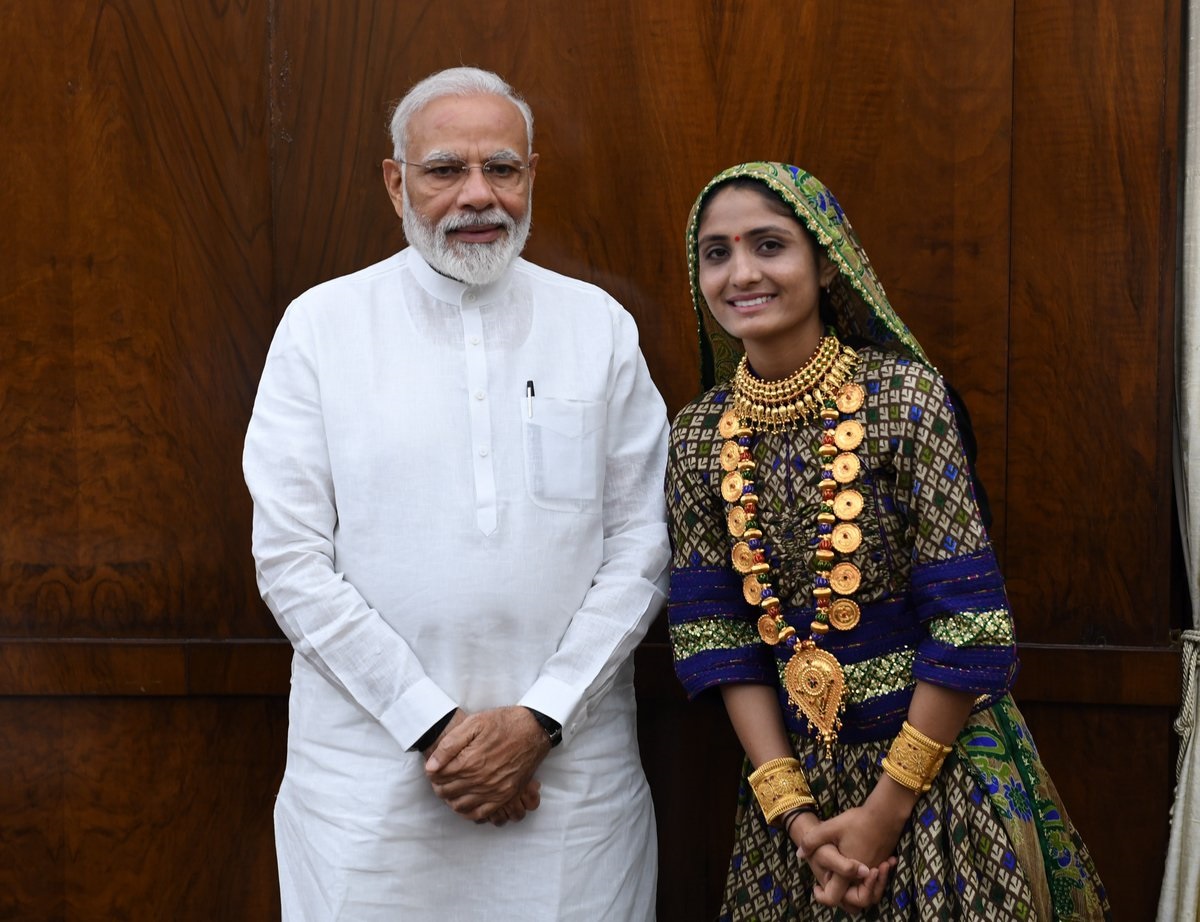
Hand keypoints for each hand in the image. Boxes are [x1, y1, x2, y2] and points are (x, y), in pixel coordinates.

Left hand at [424, 706, 550, 821]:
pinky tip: (464, 802)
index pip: (439, 776)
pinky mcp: (505, 796)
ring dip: (450, 798)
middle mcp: (481, 780)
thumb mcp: (473, 724)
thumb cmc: (502, 724)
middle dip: (438, 785)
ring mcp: (494, 790)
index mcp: (470, 761)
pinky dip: (468, 812)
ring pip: (460, 805)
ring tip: (450, 788)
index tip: (433, 768)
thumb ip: (449, 745)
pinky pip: (480, 813)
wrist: (533, 729)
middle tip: (439, 777)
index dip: (432, 772)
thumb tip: (430, 766)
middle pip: (447, 792)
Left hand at [796, 783, 911, 911]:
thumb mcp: (830, 828)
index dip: (823, 896)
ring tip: (843, 868)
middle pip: (852, 897)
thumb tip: (799, 854)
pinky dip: (866, 874)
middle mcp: (863, 877)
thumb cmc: (857, 822)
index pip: (835, 897)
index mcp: (847, 874)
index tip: (816, 888)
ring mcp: (875, 871)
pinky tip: (855, 859)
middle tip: (829, 878)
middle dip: (842, 893)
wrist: (886, 814)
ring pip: (864, 888)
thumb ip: (812, 841)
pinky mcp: (883, 863)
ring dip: (853, 882)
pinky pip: (872, 877)